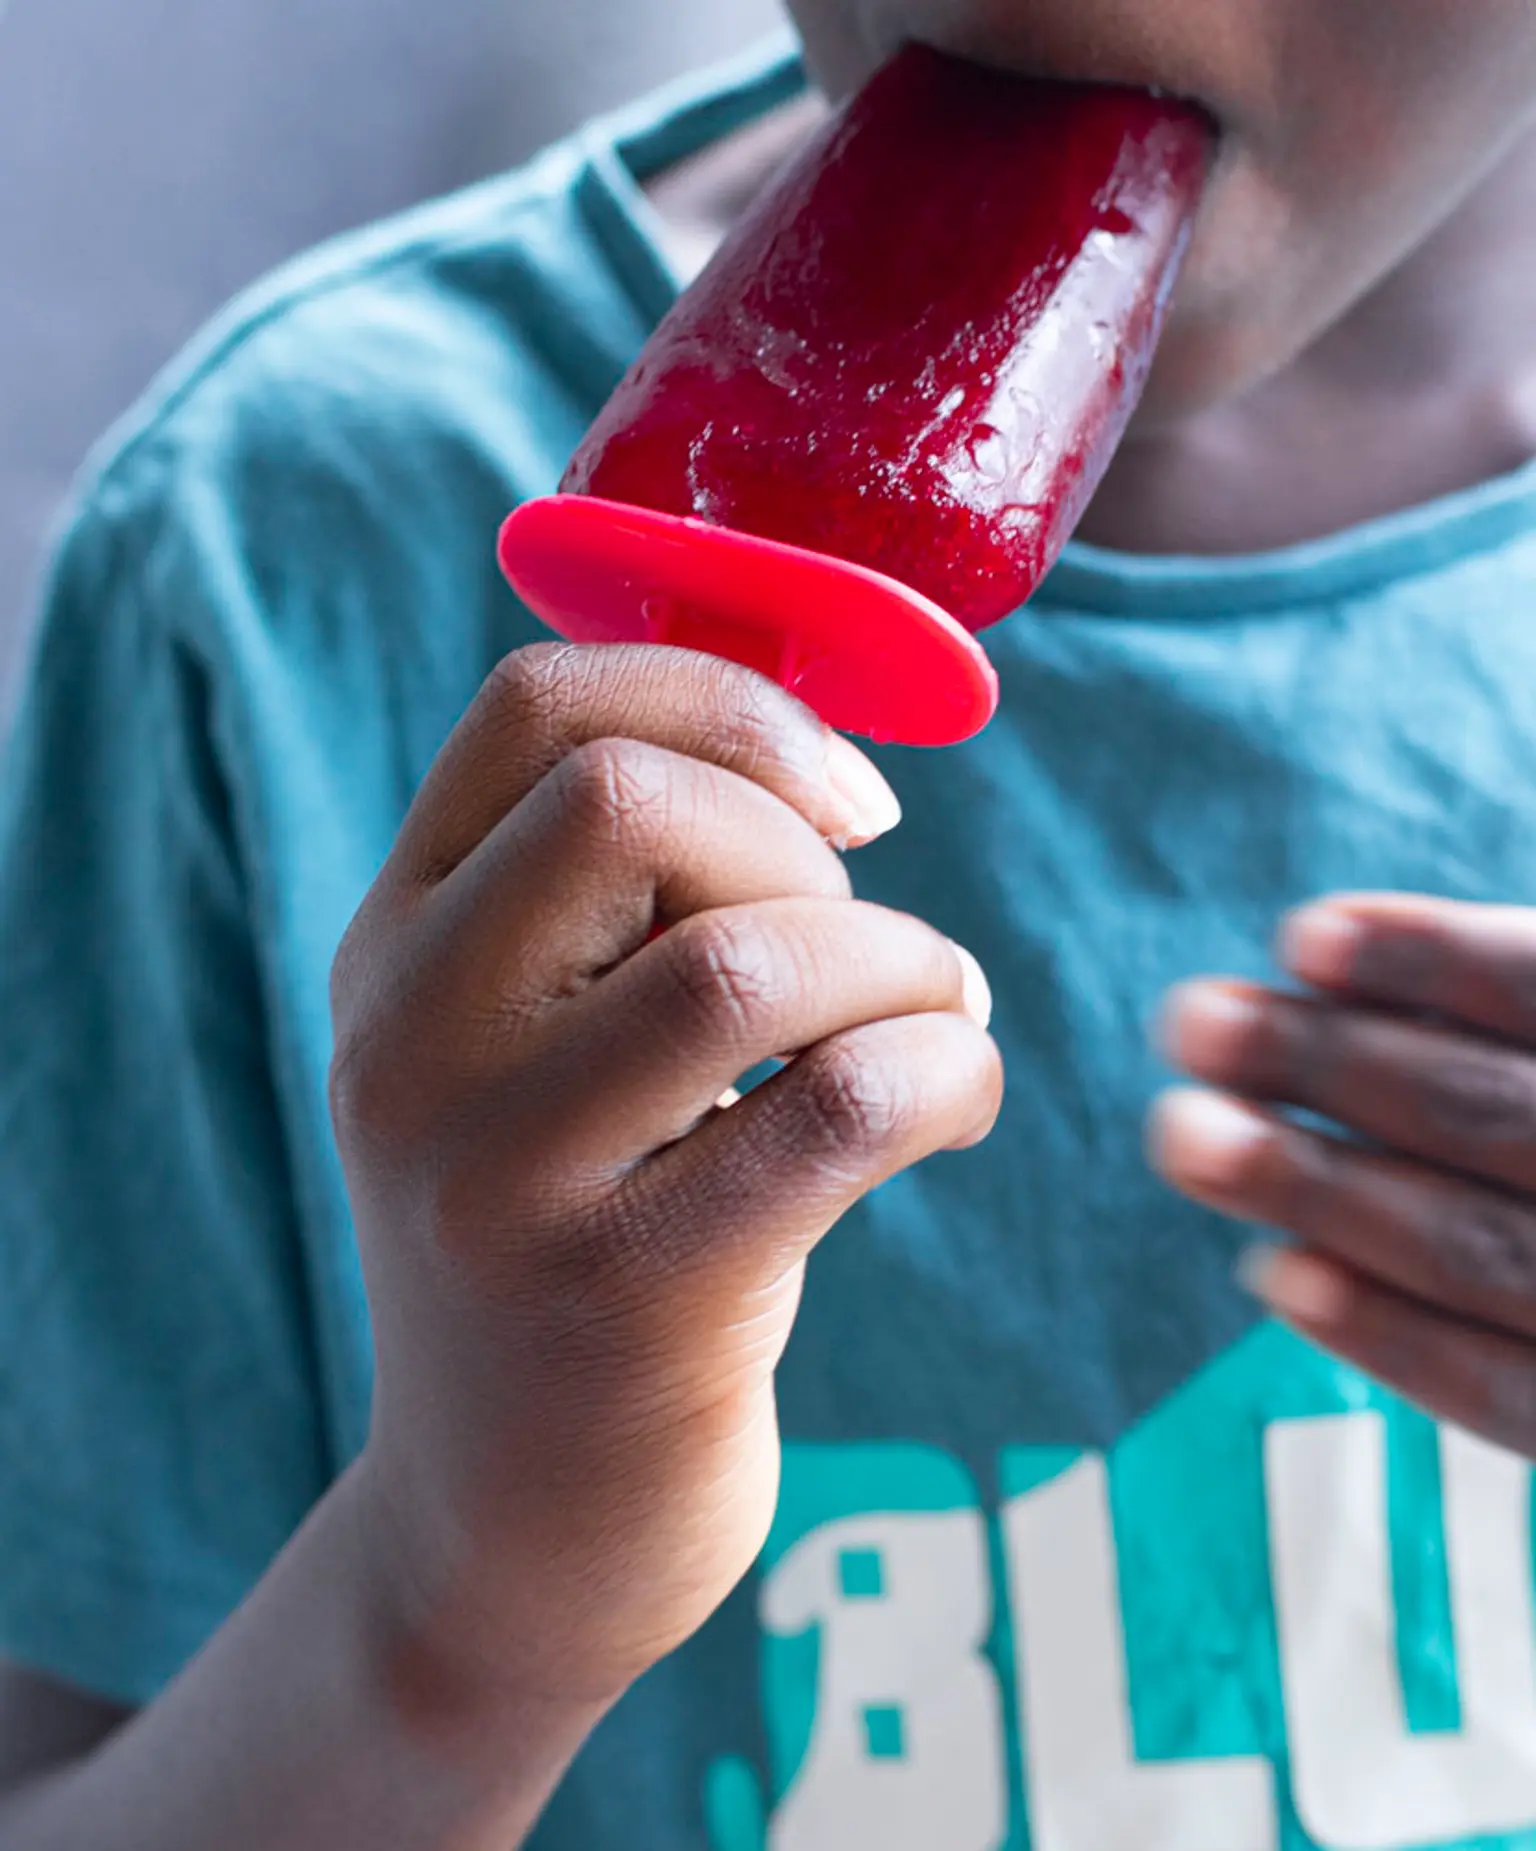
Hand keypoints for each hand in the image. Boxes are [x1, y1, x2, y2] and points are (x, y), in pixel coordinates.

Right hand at [328, 643, 1000, 1715]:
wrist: (508, 1525)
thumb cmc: (580, 1243)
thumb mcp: (537, 1056)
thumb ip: (623, 906)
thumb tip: (833, 772)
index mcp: (393, 947)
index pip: (536, 707)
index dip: (726, 705)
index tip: (846, 801)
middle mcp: (412, 1045)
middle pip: (629, 803)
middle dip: (809, 847)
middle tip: (868, 948)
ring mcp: (502, 1180)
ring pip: (746, 959)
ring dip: (906, 965)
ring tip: (939, 1019)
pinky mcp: (626, 1302)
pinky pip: (843, 1104)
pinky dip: (950, 1068)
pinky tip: (958, 1099)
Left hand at [1152, 895, 1535, 1455]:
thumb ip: (1491, 1012)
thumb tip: (1320, 956)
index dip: (1436, 961)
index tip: (1300, 937)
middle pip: (1488, 1117)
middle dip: (1327, 1066)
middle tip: (1190, 1022)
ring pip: (1476, 1248)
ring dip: (1314, 1189)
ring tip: (1182, 1132)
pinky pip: (1501, 1391)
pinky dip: (1384, 1334)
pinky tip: (1271, 1274)